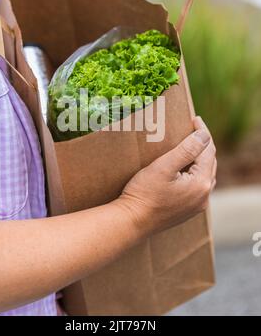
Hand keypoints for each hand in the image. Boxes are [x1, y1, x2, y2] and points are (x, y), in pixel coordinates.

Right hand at [118, 116, 216, 237]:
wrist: (131, 222)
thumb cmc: (144, 193)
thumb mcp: (164, 166)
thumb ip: (186, 150)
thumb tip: (204, 135)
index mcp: (201, 184)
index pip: (208, 151)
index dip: (202, 132)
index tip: (195, 118)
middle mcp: (203, 197)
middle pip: (209, 163)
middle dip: (203, 145)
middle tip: (193, 129)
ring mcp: (196, 206)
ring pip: (204, 175)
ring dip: (200, 159)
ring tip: (190, 145)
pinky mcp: (187, 211)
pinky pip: (197, 186)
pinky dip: (194, 172)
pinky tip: (185, 168)